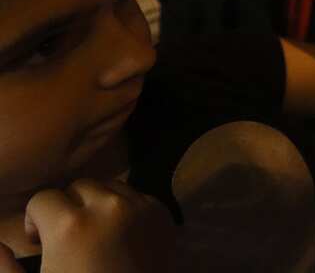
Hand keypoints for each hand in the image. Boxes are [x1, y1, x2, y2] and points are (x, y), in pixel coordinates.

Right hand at [7, 181, 174, 272]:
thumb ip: (6, 270)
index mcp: (70, 225)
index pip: (43, 198)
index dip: (35, 220)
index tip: (39, 242)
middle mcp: (107, 206)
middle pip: (77, 187)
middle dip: (66, 208)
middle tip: (66, 239)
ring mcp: (139, 207)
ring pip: (108, 187)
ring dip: (95, 205)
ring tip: (92, 236)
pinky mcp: (162, 214)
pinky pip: (134, 196)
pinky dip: (122, 209)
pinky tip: (118, 237)